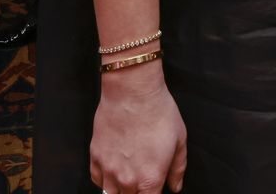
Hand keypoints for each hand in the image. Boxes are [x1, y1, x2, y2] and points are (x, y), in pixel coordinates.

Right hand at [90, 71, 187, 193]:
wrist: (132, 92)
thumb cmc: (158, 112)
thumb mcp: (179, 141)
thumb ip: (178, 169)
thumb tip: (175, 186)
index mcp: (150, 179)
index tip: (153, 190)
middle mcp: (127, 179)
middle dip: (137, 193)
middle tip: (142, 179)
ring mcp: (108, 169)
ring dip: (120, 190)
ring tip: (128, 179)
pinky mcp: (95, 156)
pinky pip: (97, 180)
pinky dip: (105, 180)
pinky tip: (114, 171)